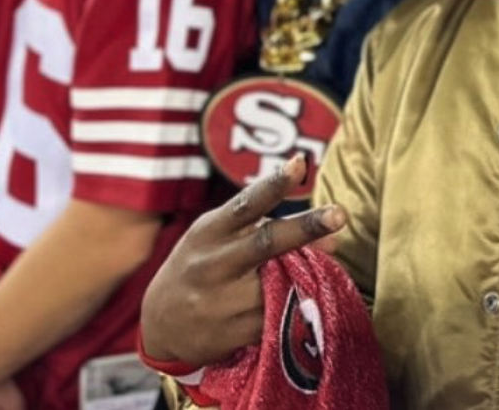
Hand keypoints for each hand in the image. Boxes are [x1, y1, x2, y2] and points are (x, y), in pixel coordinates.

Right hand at [138, 154, 344, 369]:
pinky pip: (277, 319)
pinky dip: (294, 308)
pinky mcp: (230, 334)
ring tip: (312, 275)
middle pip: (265, 242)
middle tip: (338, 214)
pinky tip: (295, 304)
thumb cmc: (202, 266)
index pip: (244, 204)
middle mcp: (212, 265)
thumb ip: (268, 228)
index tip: (299, 164)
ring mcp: (220, 302)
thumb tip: (333, 238)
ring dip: (305, 276)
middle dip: (304, 228)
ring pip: (280, 283)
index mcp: (209, 232)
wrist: (159, 325)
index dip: (273, 185)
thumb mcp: (220, 238)